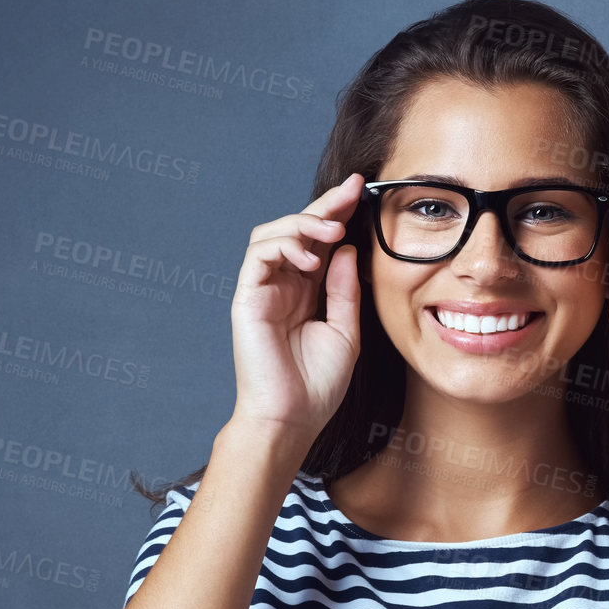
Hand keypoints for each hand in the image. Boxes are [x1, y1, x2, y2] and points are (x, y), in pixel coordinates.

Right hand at [229, 173, 365, 442]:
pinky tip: (309, 259)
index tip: (361, 192)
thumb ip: (345, 289)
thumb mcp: (346, 331)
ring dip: (304, 223)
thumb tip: (347, 248)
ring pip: (273, 233)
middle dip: (325, 206)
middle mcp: (284, 285)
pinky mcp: (247, 298)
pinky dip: (283, 246)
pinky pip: (259, 255)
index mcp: (308, 292)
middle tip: (351, 190)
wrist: (292, 418)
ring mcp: (263, 290)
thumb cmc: (317, 384)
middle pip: (298, 230)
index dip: (337, 214)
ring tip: (332, 230)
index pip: (321, 243)